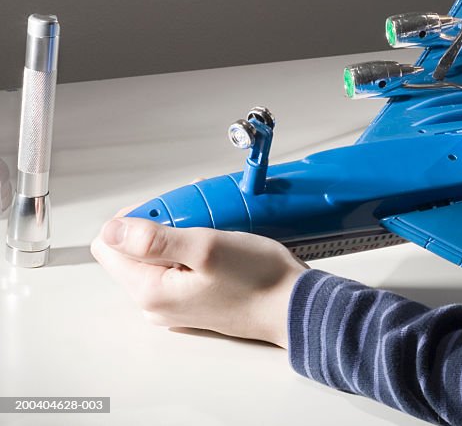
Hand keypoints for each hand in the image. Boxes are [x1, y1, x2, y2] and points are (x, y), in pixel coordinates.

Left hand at [91, 216, 307, 347]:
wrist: (295, 306)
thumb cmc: (259, 280)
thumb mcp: (206, 247)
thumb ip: (154, 239)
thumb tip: (111, 230)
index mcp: (150, 290)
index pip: (109, 244)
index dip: (136, 218)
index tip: (171, 212)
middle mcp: (155, 302)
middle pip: (135, 248)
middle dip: (162, 224)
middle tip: (199, 219)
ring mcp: (175, 303)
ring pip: (159, 255)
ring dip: (182, 234)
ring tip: (215, 230)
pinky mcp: (194, 300)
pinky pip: (179, 266)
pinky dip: (195, 249)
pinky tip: (221, 244)